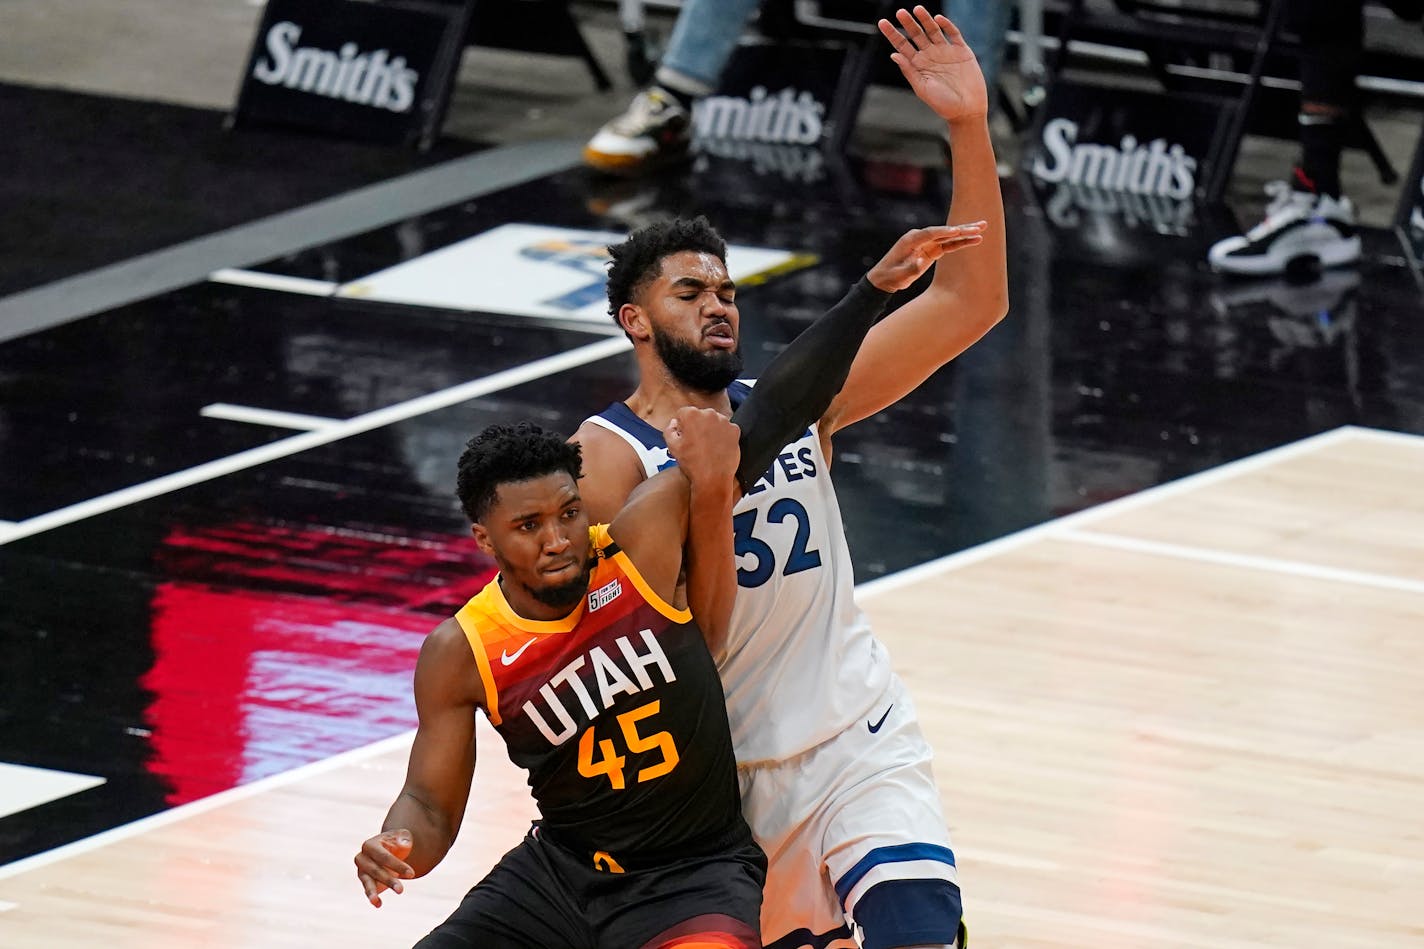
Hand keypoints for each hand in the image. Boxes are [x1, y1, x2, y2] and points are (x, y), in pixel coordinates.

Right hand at [355, 829, 414, 907]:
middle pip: (375, 870)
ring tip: (376, 901)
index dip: (397, 865)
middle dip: (388, 880)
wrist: (391, 848)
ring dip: (373, 892)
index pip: (383, 857)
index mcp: (370, 845)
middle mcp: (362, 858)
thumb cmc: (397, 842)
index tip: (412, 874)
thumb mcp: (402, 836)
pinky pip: (368, 890)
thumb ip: (404, 839)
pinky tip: (378, 904)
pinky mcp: (365, 882)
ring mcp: (362, 871)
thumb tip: (404, 843)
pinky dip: (373, 898)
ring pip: (367, 882)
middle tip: (401, 890)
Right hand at [664, 407, 739, 489]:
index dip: (682, 426)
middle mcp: (709, 414)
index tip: (684, 436)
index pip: (684, 413)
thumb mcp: (672, 446)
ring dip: (710, 430)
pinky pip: (726, 429)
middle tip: (696, 443)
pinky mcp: (734, 430)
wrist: (713, 479)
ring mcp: (724, 421)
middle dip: (697, 426)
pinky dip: (723, 436)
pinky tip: (717, 448)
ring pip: (714, 421)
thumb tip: (674, 423)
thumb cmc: (693, 464)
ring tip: (707, 447)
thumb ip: (669, 429)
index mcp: (691, 415)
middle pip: (700, 415)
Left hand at [866, 223, 987, 291]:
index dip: (944, 232)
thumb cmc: (889, 276)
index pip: (930, 233)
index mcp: (910, 240)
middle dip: (961, 229)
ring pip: (949, 237)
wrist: (883, 279)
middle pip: (943, 231)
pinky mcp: (931, 250)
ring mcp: (926, 243)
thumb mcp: (898, 275)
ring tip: (982, 229)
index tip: (957, 231)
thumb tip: (921, 262)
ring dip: (965, 233)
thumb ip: (911, 268)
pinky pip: (948, 245)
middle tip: (979, 225)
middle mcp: (920, 238)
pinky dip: (960, 242)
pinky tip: (974, 239)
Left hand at [878, 6, 988, 122]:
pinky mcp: (962, 51)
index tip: (882, 23)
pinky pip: (953, 34)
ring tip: (917, 9)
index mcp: (918, 65)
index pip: (902, 45)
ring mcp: (946, 52)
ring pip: (933, 30)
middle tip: (900, 12)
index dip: (892, 34)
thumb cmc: (943, 104)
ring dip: (925, 20)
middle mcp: (930, 56)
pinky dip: (947, 25)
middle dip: (908, 23)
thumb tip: (894, 54)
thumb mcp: (922, 88)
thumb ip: (909, 70)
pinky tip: (938, 19)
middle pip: (917, 34)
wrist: (967, 110)